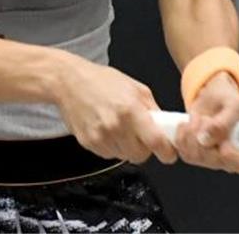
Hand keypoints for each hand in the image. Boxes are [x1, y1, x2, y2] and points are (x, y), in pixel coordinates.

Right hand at [53, 57, 178, 165]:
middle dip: (145, 148)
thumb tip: (166, 126)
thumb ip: (152, 108)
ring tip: (120, 127)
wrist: (69, 82)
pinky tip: (107, 129)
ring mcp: (100, 137)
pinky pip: (109, 154)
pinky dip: (112, 146)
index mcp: (130, 109)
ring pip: (124, 156)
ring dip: (127, 147)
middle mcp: (115, 126)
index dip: (167, 152)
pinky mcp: (88, 143)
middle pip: (140, 156)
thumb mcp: (135, 87)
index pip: (155, 142)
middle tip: (141, 135)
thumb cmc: (101, 81)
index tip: (170, 153)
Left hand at [173, 72, 238, 173]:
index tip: (223, 144)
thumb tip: (206, 139)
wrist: (212, 97)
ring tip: (200, 118)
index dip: (231, 157)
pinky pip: (184, 152)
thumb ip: (224, 123)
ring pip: (196, 156)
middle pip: (214, 161)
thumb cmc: (229, 100)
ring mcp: (212, 159)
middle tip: (206, 119)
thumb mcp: (234, 105)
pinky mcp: (196, 156)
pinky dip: (182, 135)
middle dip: (205, 136)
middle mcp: (231, 159)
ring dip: (192, 132)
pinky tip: (190, 124)